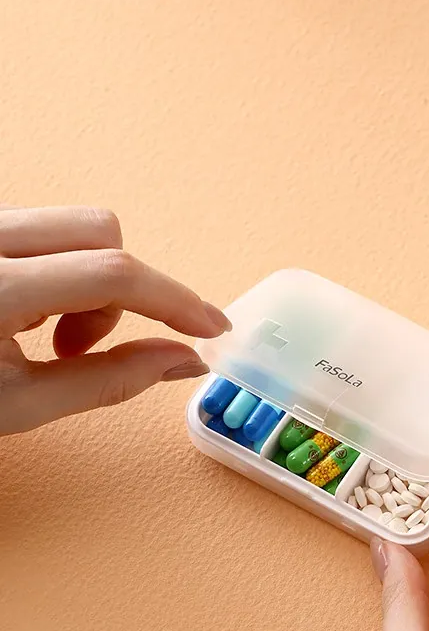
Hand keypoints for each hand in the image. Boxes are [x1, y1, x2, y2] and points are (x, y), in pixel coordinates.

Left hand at [0, 205, 229, 434]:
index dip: (171, 300)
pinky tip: (20, 307)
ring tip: (44, 329)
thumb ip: (106, 382)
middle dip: (118, 289)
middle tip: (78, 346)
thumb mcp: (17, 405)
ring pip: (73, 224)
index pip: (112, 274)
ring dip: (85, 275)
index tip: (208, 325)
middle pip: (102, 233)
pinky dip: (54, 265)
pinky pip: (42, 225)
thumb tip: (183, 360)